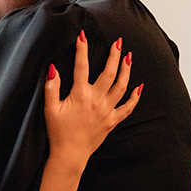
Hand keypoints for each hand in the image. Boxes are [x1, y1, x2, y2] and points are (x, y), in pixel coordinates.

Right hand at [44, 32, 141, 173]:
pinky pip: (127, 108)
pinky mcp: (112, 121)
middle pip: (109, 72)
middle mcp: (96, 100)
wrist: (70, 155)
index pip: (81, 66)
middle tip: (119, 42)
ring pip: (121, 86)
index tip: (82, 35)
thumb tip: (52, 68)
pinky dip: (135, 98)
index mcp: (80, 95)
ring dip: (127, 70)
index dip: (81, 49)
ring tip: (129, 57)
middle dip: (114, 55)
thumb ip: (52, 87)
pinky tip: (140, 87)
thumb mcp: (50, 109)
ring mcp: (107, 110)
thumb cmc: (58, 132)